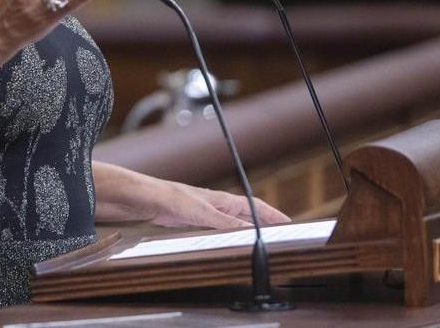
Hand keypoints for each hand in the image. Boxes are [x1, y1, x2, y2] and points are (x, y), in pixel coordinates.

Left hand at [150, 181, 290, 229]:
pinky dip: (230, 235)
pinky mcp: (197, 220)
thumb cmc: (176, 199)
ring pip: (234, 222)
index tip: (287, 222)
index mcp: (225, 200)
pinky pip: (220, 229)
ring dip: (247, 230)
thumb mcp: (206, 214)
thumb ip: (228, 223)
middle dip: (263, 222)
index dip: (271, 214)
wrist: (152, 200)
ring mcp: (209, 212)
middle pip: (247, 214)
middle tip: (278, 233)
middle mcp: (219, 205)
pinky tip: (230, 241)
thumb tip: (251, 230)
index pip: (255, 206)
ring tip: (260, 239)